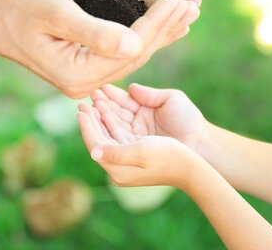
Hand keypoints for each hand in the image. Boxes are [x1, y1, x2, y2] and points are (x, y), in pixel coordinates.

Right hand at [0, 0, 198, 97]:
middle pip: (137, 56)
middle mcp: (84, 83)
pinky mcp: (83, 70)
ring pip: (132, 57)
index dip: (158, 23)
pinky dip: (143, 38)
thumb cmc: (18, 7)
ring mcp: (84, 80)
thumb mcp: (55, 13)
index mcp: (78, 73)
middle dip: (166, 28)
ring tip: (185, 13)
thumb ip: (94, 32)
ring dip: (160, 34)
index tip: (180, 0)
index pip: (131, 48)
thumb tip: (134, 46)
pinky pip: (121, 55)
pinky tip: (159, 26)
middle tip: (193, 5)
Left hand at [77, 102, 197, 189]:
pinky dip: (111, 123)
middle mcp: (119, 168)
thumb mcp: (141, 152)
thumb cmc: (168, 156)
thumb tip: (93, 152)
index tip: (80, 109)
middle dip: (91, 120)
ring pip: (107, 136)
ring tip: (93, 102)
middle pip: (99, 140)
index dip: (87, 126)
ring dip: (100, 118)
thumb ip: (116, 152)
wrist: (190, 166)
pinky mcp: (135, 154)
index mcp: (117, 170)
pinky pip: (117, 137)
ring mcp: (127, 162)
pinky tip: (106, 113)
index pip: (95, 144)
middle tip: (82, 102)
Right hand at [90, 83, 220, 158]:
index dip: (111, 96)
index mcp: (145, 110)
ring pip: (112, 126)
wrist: (200, 144)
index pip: (123, 101)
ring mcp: (135, 137)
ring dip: (99, 117)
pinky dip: (106, 130)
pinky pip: (117, 139)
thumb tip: (130, 88)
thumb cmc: (189, 119)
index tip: (98, 88)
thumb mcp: (170, 99)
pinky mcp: (135, 150)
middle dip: (100, 106)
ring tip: (87, 107)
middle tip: (87, 98)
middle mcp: (137, 124)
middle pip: (114, 114)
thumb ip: (149, 94)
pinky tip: (98, 119)